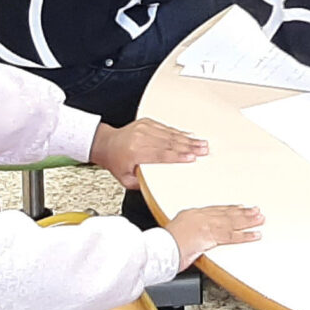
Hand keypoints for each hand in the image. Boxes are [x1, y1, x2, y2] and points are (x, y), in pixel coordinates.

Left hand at [90, 116, 208, 189]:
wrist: (106, 143)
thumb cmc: (115, 161)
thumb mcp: (125, 179)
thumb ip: (140, 184)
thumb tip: (155, 186)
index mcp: (135, 152)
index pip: (161, 155)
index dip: (178, 156)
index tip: (191, 158)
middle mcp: (140, 137)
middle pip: (170, 143)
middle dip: (189, 147)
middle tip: (203, 150)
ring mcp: (144, 128)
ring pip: (170, 134)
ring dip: (188, 139)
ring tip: (201, 143)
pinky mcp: (147, 122)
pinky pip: (166, 127)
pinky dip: (179, 132)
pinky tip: (189, 136)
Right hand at [166, 204, 263, 265]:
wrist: (159, 248)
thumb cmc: (162, 244)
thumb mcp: (173, 233)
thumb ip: (185, 233)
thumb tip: (190, 241)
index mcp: (191, 215)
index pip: (215, 210)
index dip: (228, 209)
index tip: (239, 207)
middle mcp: (200, 217)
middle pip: (226, 213)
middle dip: (242, 212)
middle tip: (255, 210)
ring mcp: (206, 226)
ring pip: (232, 222)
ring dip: (248, 221)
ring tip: (260, 219)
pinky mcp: (211, 237)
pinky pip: (232, 236)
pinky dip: (245, 236)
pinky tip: (255, 235)